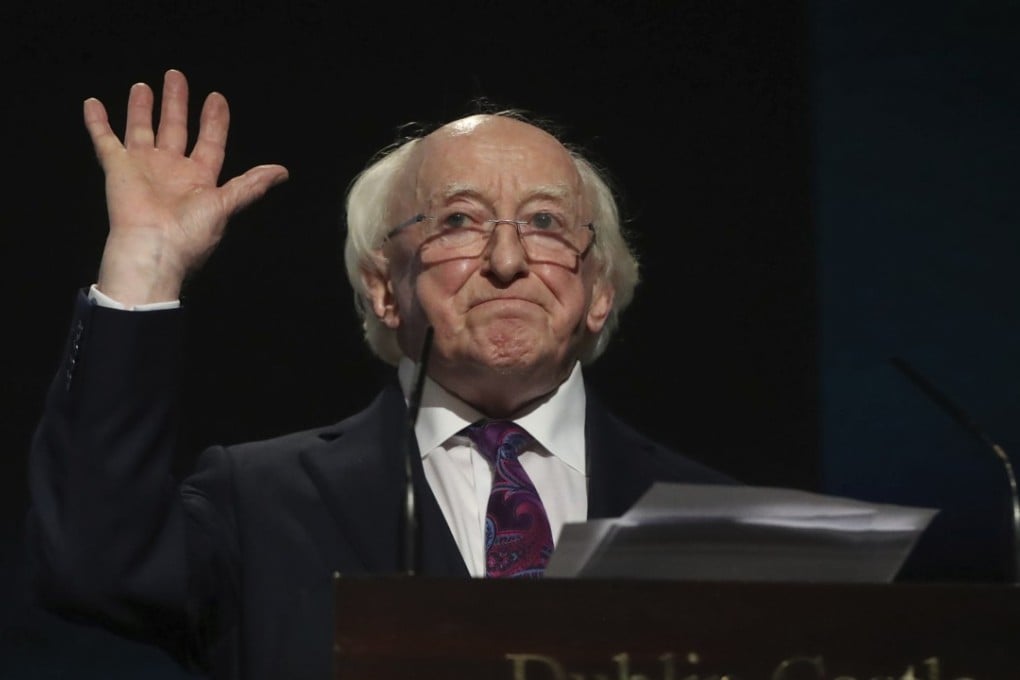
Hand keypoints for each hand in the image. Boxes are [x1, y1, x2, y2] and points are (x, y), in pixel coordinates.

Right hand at [88, 69, 288, 304]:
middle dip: (176, 103)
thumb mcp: (226, 205)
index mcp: (199, 179)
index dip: (214, 120)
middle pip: (175, 129)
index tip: (217, 97)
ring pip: (142, 130)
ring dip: (142, 109)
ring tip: (142, 86)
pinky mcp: (118, 169)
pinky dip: (97, 123)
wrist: (153, 250)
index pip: (210, 142)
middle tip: (176, 76)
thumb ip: (250, 185)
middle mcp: (171, 170)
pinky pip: (105, 140)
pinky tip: (93, 103)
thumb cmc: (190, 232)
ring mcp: (143, 168)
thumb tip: (282, 172)